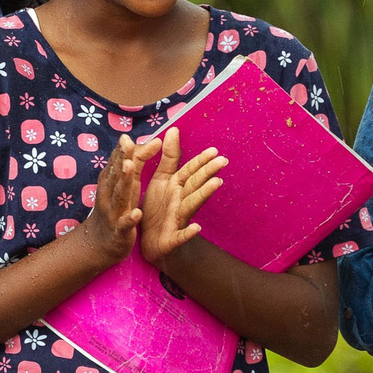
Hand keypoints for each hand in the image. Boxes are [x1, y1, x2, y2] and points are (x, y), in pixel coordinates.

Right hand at [75, 134, 160, 262]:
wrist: (98, 243)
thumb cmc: (115, 208)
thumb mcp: (126, 184)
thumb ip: (138, 162)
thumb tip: (154, 140)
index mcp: (111, 182)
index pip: (117, 161)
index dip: (123, 149)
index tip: (127, 136)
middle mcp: (109, 195)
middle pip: (116, 174)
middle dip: (121, 158)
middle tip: (127, 143)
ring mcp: (113, 213)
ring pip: (119, 195)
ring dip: (124, 181)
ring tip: (129, 167)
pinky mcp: (120, 231)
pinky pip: (125, 224)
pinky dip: (130, 219)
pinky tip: (137, 213)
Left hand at [138, 126, 228, 266]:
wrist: (149, 243)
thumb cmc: (157, 209)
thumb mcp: (161, 180)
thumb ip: (169, 157)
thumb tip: (174, 130)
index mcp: (176, 187)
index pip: (189, 171)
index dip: (200, 161)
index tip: (214, 150)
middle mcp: (180, 201)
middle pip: (194, 184)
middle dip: (207, 173)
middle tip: (222, 161)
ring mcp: (178, 220)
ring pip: (191, 205)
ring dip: (203, 194)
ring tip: (216, 184)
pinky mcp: (171, 239)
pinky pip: (180, 236)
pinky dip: (188, 232)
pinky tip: (197, 228)